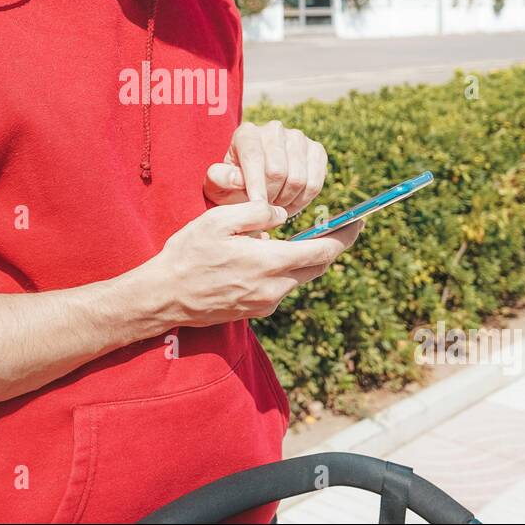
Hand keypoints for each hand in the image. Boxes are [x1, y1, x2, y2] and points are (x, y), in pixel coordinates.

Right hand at [140, 201, 361, 327]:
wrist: (165, 297)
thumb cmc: (188, 254)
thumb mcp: (218, 220)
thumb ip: (256, 213)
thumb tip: (282, 214)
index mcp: (270, 262)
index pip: (323, 250)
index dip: (345, 235)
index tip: (358, 221)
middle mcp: (275, 288)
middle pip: (318, 266)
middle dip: (329, 246)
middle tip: (335, 226)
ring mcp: (266, 303)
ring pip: (299, 277)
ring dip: (302, 258)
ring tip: (293, 239)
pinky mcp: (256, 311)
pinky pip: (281, 288)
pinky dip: (283, 272)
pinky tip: (264, 258)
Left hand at [203, 120, 328, 215]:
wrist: (256, 185)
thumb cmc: (233, 186)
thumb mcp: (218, 186)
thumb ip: (221, 180)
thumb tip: (236, 178)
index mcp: (247, 133)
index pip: (254, 158)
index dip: (256, 185)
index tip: (256, 207)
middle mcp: (274, 129)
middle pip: (278, 171)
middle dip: (270, 196)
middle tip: (264, 208)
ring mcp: (298, 138)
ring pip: (298, 179)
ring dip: (287, 201)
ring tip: (275, 206)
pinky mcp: (316, 151)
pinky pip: (315, 183)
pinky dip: (303, 200)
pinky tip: (290, 202)